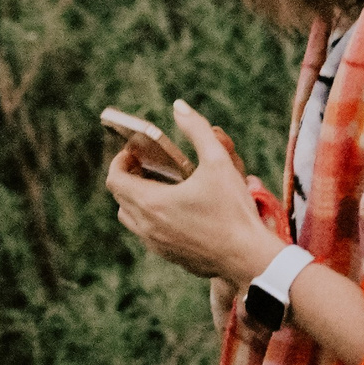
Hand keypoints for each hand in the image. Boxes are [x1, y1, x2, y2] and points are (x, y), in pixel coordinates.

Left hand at [107, 101, 283, 282]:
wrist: (249, 258)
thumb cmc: (234, 210)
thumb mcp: (219, 162)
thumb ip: (197, 130)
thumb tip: (179, 106)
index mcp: (152, 203)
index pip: (115, 179)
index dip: (120, 161)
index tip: (135, 152)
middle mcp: (147, 227)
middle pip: (121, 199)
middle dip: (129, 178)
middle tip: (149, 165)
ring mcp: (157, 245)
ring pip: (132, 220)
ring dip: (139, 200)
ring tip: (161, 187)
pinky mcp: (170, 257)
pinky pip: (149, 235)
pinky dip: (152, 219)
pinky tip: (178, 210)